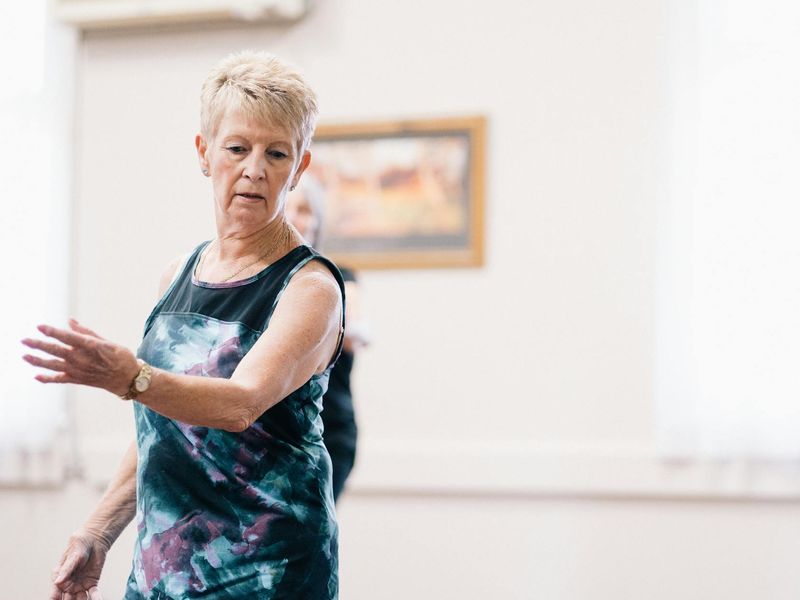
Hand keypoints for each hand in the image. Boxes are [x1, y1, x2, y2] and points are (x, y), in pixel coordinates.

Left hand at [21, 318, 138, 395]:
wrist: (127, 379)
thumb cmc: (120, 357)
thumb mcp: (107, 342)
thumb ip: (86, 332)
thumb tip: (70, 322)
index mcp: (90, 347)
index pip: (66, 337)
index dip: (52, 331)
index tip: (39, 326)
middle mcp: (81, 359)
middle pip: (55, 350)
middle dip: (38, 345)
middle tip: (24, 340)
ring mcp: (78, 371)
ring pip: (53, 365)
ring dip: (37, 361)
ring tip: (24, 356)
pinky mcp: (78, 380)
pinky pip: (59, 379)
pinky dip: (47, 379)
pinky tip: (36, 376)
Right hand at [49, 530, 108, 599]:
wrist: (94, 541)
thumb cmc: (79, 546)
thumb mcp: (73, 556)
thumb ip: (66, 569)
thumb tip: (57, 581)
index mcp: (59, 577)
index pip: (55, 592)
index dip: (54, 599)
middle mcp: (68, 584)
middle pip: (67, 599)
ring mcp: (80, 585)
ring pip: (80, 599)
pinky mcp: (91, 583)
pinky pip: (93, 593)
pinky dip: (96, 597)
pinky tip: (98, 599)